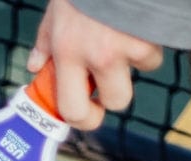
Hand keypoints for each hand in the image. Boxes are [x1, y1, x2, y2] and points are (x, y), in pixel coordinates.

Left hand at [27, 0, 162, 130]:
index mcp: (68, 53)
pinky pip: (154, 50)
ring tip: (124, 34)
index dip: (84, 119)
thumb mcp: (56, 10)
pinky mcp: (153, 32)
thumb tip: (35, 67)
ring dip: (135, 61)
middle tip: (109, 81)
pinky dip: (150, 40)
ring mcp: (128, 44)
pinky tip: (139, 22)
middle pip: (117, 101)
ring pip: (140, 72)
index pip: (73, 110)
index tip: (89, 113)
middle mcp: (98, 55)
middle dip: (114, 94)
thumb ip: (45, 41)